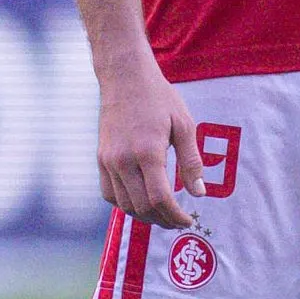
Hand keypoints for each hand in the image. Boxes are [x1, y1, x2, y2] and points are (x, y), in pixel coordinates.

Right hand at [95, 55, 204, 228]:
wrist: (125, 77)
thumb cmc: (159, 97)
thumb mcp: (184, 124)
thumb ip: (191, 161)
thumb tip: (199, 194)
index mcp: (147, 152)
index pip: (160, 199)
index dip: (176, 216)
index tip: (189, 221)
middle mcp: (123, 160)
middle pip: (142, 207)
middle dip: (163, 220)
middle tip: (178, 221)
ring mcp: (108, 160)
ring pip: (124, 204)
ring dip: (144, 216)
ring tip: (163, 216)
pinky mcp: (101, 158)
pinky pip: (109, 193)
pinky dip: (125, 204)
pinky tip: (140, 202)